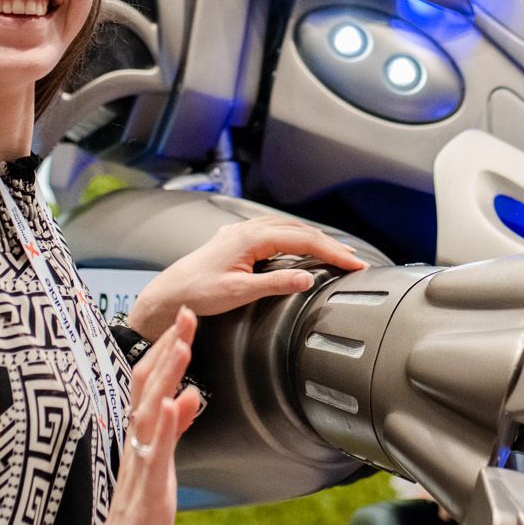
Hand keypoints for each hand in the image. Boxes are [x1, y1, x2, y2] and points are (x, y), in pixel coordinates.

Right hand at [90, 308, 203, 524]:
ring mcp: (139, 466)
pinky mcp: (145, 490)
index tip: (184, 319)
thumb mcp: (162, 468)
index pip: (149, 385)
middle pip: (146, 387)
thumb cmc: (138, 524)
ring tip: (180, 344)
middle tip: (186, 313)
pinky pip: (152, 452)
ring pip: (148, 411)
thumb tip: (189, 394)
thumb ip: (173, 430)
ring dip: (164, 376)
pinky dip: (163, 424)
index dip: (166, 350)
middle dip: (167, 348)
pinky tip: (173, 402)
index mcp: (140, 439)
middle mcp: (136, 445)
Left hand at [126, 216, 366, 339]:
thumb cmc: (197, 293)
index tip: (355, 264)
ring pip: (287, 229)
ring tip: (334, 251)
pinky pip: (274, 233)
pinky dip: (295, 239)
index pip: (304, 240)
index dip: (333, 252)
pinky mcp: (236, 242)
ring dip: (313, 239)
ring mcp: (241, 234)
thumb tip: (307, 277)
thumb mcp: (239, 292)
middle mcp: (248, 230)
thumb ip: (276, 283)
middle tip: (353, 259)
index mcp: (252, 238)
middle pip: (299, 231)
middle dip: (329, 244)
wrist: (168, 295)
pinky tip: (299, 246)